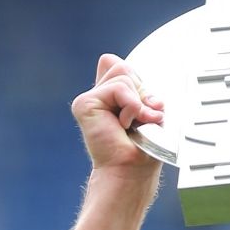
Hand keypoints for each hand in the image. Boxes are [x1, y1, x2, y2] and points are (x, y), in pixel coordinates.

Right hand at [71, 54, 164, 176]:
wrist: (131, 170)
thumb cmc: (142, 147)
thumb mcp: (145, 109)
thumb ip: (133, 84)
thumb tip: (111, 60)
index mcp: (109, 96)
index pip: (121, 67)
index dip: (140, 86)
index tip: (143, 112)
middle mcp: (96, 95)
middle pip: (123, 68)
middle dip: (141, 93)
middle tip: (140, 120)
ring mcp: (89, 99)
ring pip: (123, 75)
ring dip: (137, 102)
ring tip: (132, 124)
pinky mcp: (84, 104)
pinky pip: (118, 88)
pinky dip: (131, 105)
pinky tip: (124, 124)